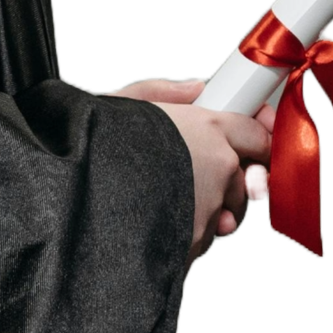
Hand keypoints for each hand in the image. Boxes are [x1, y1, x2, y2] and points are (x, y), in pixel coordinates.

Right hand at [112, 78, 275, 245]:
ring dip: (210, 213)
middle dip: (232, 184)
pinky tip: (163, 223)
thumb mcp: (125, 104)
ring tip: (177, 204)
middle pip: (245, 180)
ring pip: (226, 214)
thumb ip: (166, 94)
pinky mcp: (195, 241)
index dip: (256, 142)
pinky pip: (203, 240)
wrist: (74, 195)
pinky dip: (189, 235)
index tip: (251, 146)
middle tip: (209, 181)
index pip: (257, 135)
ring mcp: (210, 207)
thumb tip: (196, 91)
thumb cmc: (97, 146)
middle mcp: (219, 168)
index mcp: (210, 128)